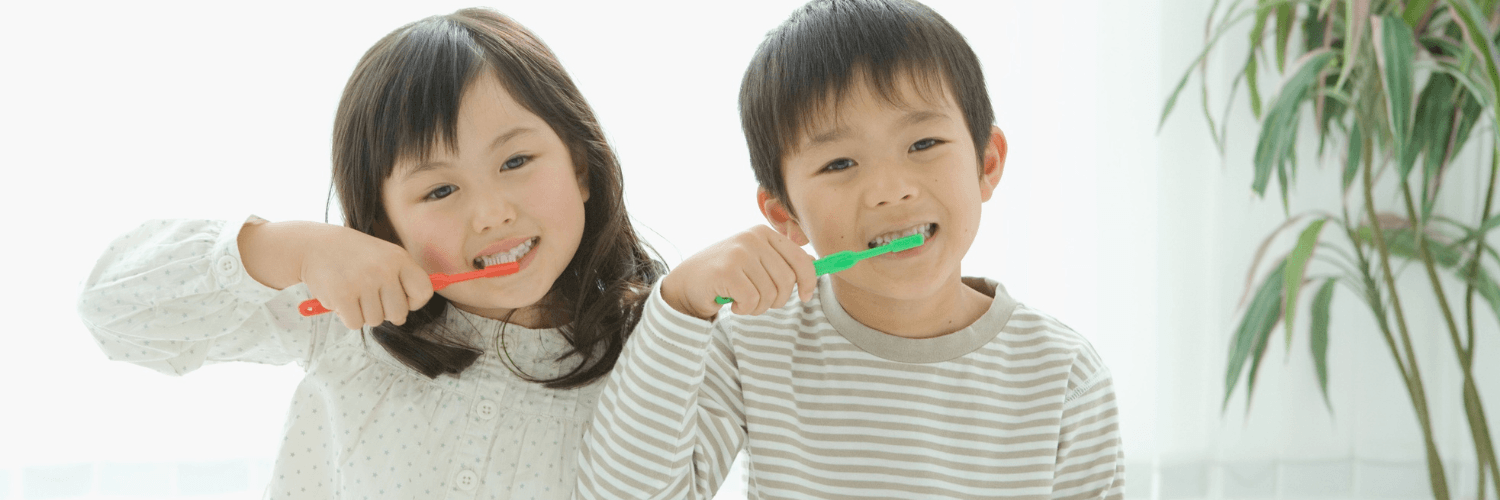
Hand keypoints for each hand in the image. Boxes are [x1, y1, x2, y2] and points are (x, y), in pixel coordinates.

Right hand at [240, 220, 433, 329]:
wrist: (315, 245)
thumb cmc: (356, 255)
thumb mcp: (385, 256)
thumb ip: (404, 277)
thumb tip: (424, 299)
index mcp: (400, 259)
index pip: (424, 292)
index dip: (413, 302)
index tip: (400, 297)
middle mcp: (384, 269)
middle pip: (399, 314)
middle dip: (385, 311)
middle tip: (370, 295)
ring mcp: (363, 282)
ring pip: (376, 321)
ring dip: (364, 313)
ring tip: (353, 291)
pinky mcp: (343, 296)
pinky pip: (355, 324)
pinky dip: (348, 317)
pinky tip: (341, 297)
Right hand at [660, 225, 816, 319]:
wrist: (685, 284)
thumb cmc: (725, 275)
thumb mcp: (756, 261)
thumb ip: (782, 260)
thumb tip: (816, 263)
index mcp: (763, 233)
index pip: (800, 259)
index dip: (808, 282)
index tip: (805, 297)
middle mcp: (752, 238)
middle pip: (787, 281)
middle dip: (777, 300)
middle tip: (759, 303)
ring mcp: (739, 253)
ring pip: (769, 294)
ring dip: (758, 307)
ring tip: (742, 302)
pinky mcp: (727, 271)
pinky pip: (752, 301)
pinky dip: (744, 309)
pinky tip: (732, 303)